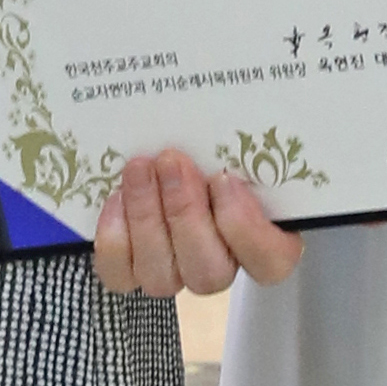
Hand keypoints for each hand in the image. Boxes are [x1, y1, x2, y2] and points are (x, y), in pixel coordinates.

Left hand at [90, 152, 303, 295]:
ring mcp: (174, 273)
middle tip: (171, 161)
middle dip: (185, 213)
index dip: (247, 230)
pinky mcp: (131, 271)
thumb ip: (242, 144)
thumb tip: (253, 109)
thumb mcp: (233, 141)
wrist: (162, 152)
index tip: (224, 179)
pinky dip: (115, 237)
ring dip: (146, 218)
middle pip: (210, 272)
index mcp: (264, 236)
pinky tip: (117, 197)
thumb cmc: (210, 146)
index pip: (271, 261)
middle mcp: (219, 264)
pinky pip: (121, 274)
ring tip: (139, 169)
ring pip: (163, 276)